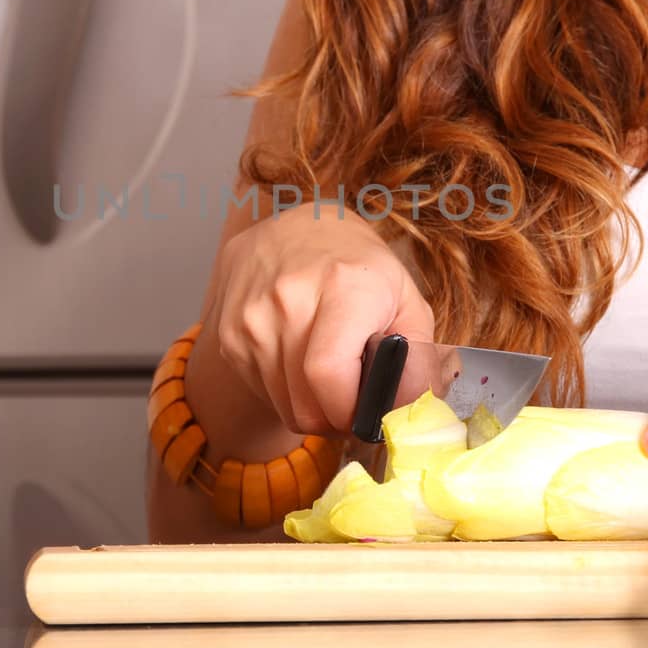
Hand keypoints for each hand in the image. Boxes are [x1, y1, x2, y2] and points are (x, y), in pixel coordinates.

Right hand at [206, 202, 434, 435]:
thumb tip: (409, 415)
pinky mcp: (229, 334)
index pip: (328, 375)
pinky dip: (289, 393)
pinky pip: (265, 393)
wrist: (298, 227)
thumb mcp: (407, 300)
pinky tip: (302, 362)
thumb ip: (418, 361)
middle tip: (356, 405)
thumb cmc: (359, 267)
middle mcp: (288, 300)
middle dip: (338, 420)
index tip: (371, 414)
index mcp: (341, 286)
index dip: (352, 412)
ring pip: (285, 407)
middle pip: (307, 405)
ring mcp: (251, 318)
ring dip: (314, 409)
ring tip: (332, 378)